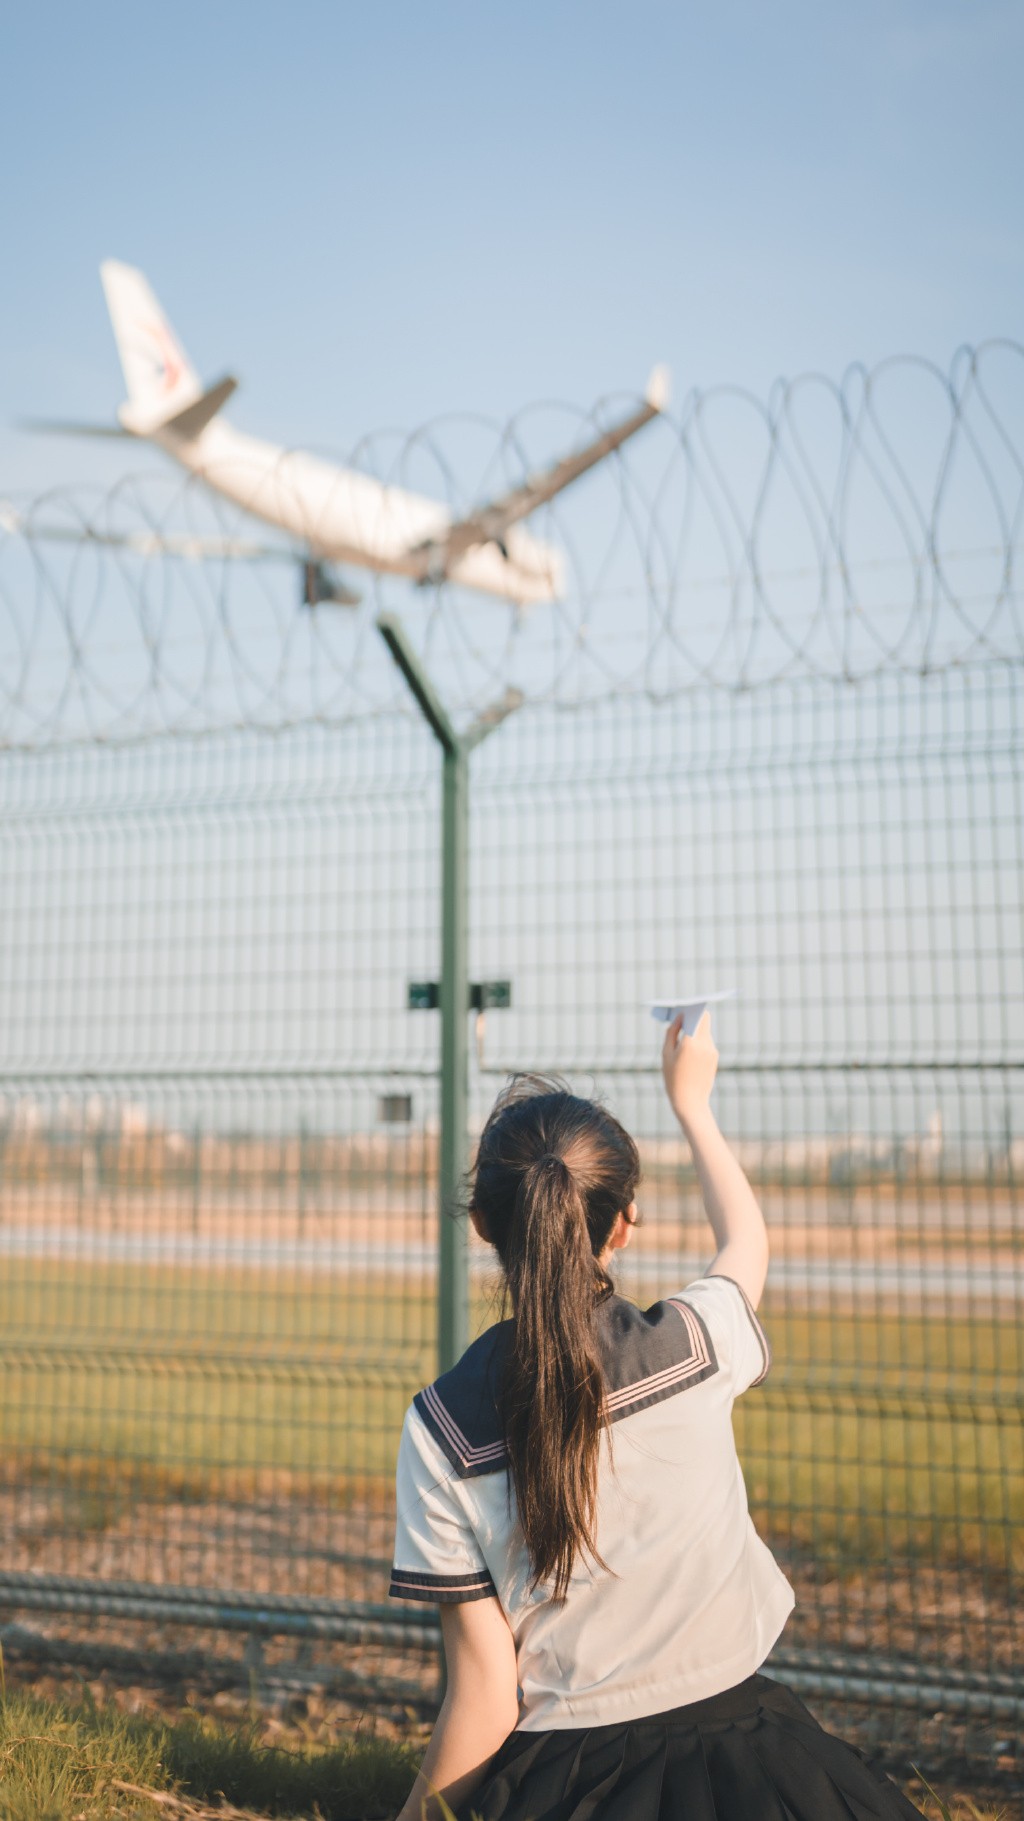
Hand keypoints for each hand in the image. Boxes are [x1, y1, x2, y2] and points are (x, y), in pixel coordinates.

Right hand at [662, 1009, 717, 1128]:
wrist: (691, 1103)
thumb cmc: (674, 1079)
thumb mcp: (666, 1055)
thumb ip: (672, 1033)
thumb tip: (679, 1018)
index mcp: (692, 1042)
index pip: (700, 1016)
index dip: (693, 1009)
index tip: (683, 1007)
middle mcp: (706, 1044)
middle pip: (704, 1021)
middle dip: (694, 1017)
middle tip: (681, 1018)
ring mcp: (712, 1051)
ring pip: (705, 1032)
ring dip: (695, 1031)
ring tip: (681, 1036)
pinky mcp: (714, 1058)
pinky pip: (706, 1043)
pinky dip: (698, 1041)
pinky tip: (687, 1050)